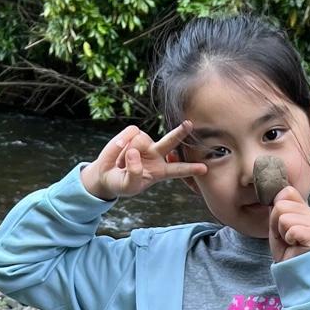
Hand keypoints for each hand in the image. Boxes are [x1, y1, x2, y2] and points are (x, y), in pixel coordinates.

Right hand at [81, 123, 207, 202]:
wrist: (106, 175)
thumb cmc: (121, 183)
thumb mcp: (128, 186)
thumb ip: (134, 173)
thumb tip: (134, 152)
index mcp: (160, 171)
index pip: (178, 170)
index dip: (190, 169)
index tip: (204, 168)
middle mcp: (156, 155)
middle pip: (171, 142)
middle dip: (180, 133)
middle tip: (189, 124)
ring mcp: (145, 143)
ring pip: (140, 141)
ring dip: (127, 154)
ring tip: (120, 165)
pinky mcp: (133, 134)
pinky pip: (130, 134)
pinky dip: (121, 143)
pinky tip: (118, 151)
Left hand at [268, 184, 309, 262]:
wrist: (291, 268)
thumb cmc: (285, 247)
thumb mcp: (276, 222)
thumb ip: (277, 206)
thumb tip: (276, 193)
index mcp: (303, 207)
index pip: (287, 191)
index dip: (276, 209)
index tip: (280, 224)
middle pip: (281, 205)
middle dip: (276, 223)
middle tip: (284, 235)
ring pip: (284, 218)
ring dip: (281, 232)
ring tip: (289, 241)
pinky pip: (292, 229)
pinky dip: (288, 239)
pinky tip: (294, 245)